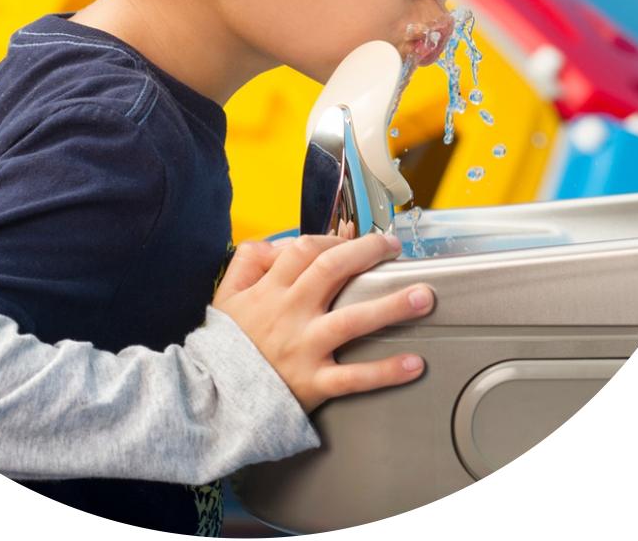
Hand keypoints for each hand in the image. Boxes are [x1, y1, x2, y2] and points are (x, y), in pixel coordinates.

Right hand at [213, 232, 433, 413]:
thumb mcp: (227, 294)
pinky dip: (386, 371)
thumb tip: (277, 244)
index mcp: (271, 290)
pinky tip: (413, 364)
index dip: (333, 239)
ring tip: (424, 296)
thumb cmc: (226, 346)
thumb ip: (249, 261)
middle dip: (369, 252)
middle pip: (334, 270)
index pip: (305, 249)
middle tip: (394, 247)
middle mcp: (291, 312)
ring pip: (353, 320)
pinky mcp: (314, 382)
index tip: (352, 239)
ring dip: (392, 306)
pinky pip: (354, 377)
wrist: (213, 398)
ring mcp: (304, 347)